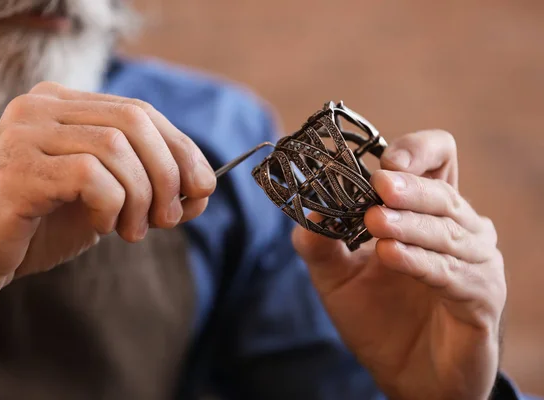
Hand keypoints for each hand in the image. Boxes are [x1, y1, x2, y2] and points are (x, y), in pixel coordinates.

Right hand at [0, 81, 215, 312]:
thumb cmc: (37, 227)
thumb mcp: (107, 204)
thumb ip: (150, 191)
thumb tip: (202, 192)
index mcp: (64, 106)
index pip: (141, 112)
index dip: (181, 148)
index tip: (203, 186)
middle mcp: (42, 107)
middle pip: (135, 121)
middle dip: (169, 172)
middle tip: (170, 217)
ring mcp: (26, 134)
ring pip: (117, 147)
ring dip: (142, 196)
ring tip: (134, 231)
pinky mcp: (18, 170)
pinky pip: (91, 176)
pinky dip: (113, 205)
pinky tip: (103, 226)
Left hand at [292, 130, 504, 399]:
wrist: (404, 375)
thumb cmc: (377, 318)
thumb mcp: (336, 278)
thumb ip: (319, 245)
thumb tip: (305, 212)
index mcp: (425, 211)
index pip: (438, 158)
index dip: (416, 151)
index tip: (383, 164)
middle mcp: (457, 229)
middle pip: (443, 191)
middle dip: (409, 188)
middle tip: (379, 188)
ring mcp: (475, 261)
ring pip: (448, 230)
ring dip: (410, 225)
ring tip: (376, 224)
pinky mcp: (481, 297)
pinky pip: (452, 273)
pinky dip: (419, 261)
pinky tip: (390, 255)